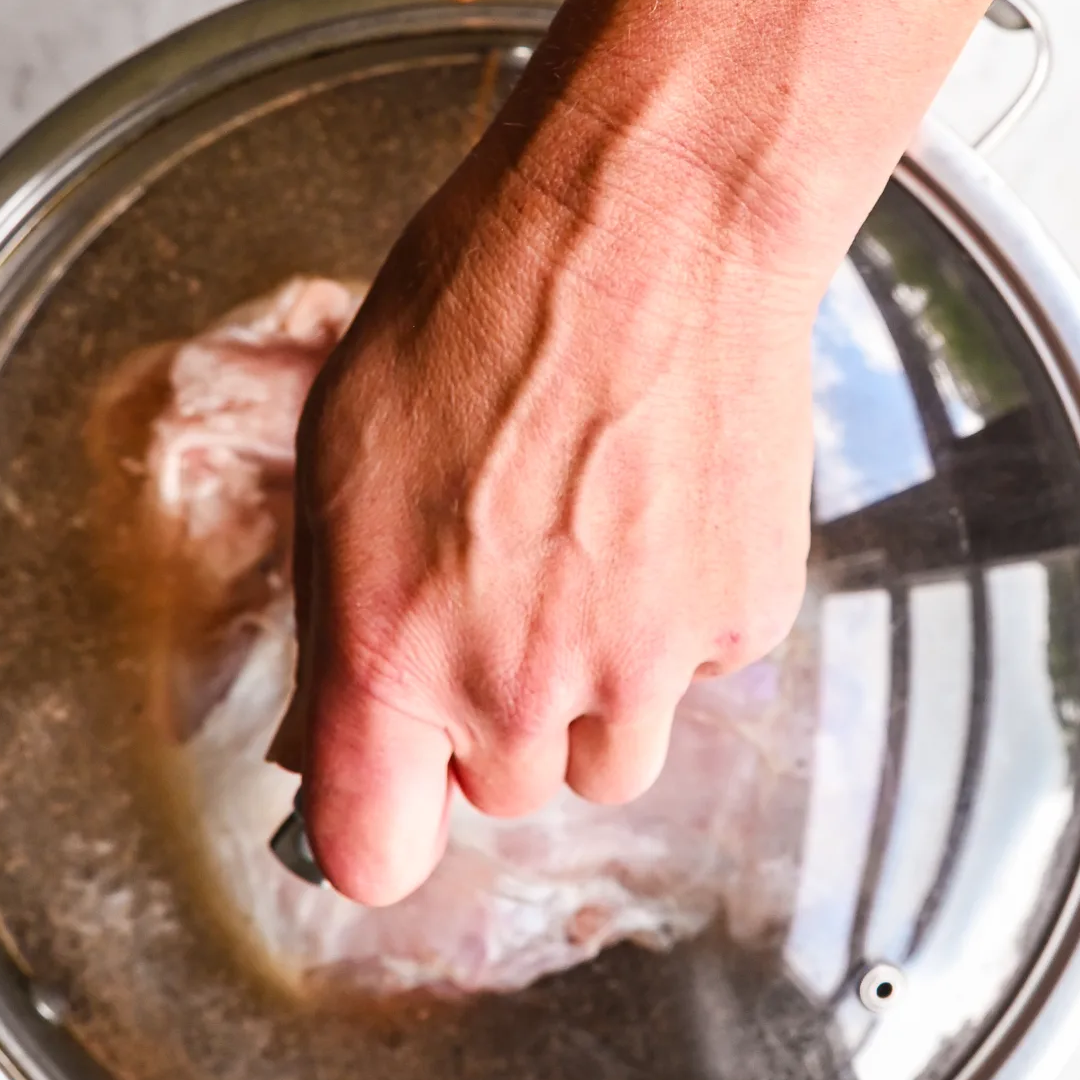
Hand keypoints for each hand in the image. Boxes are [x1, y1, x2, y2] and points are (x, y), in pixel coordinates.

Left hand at [272, 72, 817, 904]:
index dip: (379, 826)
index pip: (374, 855)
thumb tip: (336, 718)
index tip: (388, 788)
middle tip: (499, 603)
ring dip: (591, 700)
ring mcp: (649, 663)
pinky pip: (700, 676)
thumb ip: (338, 616)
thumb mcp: (339, 455)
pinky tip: (659, 518)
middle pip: (505, 798)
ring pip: (613, 762)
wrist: (654, 223)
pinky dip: (678, 626)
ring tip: (587, 567)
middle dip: (492, 727)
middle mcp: (524, 685)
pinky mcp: (744, 619)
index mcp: (397, 653)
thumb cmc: (480, 309)